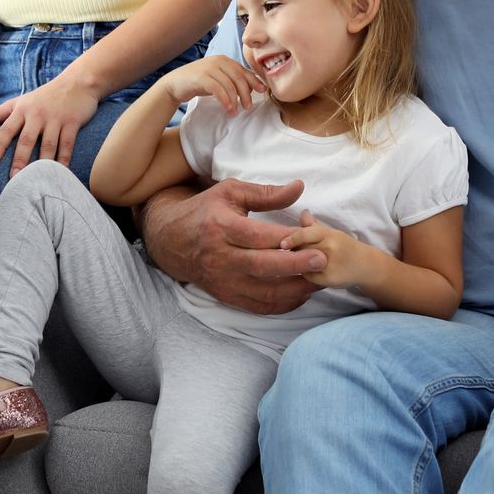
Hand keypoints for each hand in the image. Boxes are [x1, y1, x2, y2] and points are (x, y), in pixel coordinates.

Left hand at [0, 73, 99, 172]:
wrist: (77, 82)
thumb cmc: (42, 97)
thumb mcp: (17, 102)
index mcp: (21, 109)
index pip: (6, 128)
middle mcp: (37, 114)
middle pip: (26, 139)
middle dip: (19, 159)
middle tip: (13, 178)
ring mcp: (55, 119)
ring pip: (47, 145)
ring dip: (41, 163)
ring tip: (35, 180)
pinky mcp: (72, 123)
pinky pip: (67, 145)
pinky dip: (63, 160)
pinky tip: (59, 173)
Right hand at [140, 178, 323, 314]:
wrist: (170, 240)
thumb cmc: (205, 211)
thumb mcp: (231, 192)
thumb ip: (266, 193)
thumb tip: (299, 187)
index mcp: (221, 228)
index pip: (259, 237)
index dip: (288, 238)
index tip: (313, 235)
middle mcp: (221, 257)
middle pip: (263, 267)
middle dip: (296, 266)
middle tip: (323, 260)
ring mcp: (223, 280)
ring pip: (264, 292)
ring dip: (295, 289)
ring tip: (320, 280)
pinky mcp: (226, 295)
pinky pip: (259, 307)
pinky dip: (283, 304)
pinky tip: (301, 294)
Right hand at [158, 55, 267, 114]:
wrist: (175, 84)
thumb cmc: (199, 82)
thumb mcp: (218, 79)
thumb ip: (232, 80)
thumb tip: (252, 88)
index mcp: (224, 60)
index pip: (243, 71)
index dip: (254, 81)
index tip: (262, 91)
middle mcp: (218, 61)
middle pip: (238, 78)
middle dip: (245, 93)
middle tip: (248, 106)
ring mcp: (209, 68)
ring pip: (229, 84)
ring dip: (235, 100)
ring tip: (235, 111)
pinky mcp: (201, 77)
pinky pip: (218, 89)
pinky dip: (225, 100)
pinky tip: (228, 108)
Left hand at [279, 211, 365, 289]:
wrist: (366, 265)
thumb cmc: (345, 247)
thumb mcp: (331, 233)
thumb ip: (314, 225)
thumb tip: (302, 212)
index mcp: (329, 234)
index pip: (306, 234)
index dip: (293, 239)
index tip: (282, 244)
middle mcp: (330, 248)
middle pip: (302, 249)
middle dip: (295, 250)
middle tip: (291, 251)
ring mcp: (330, 265)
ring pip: (304, 264)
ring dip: (300, 262)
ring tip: (304, 260)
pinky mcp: (329, 279)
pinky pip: (309, 277)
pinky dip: (307, 274)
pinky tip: (313, 271)